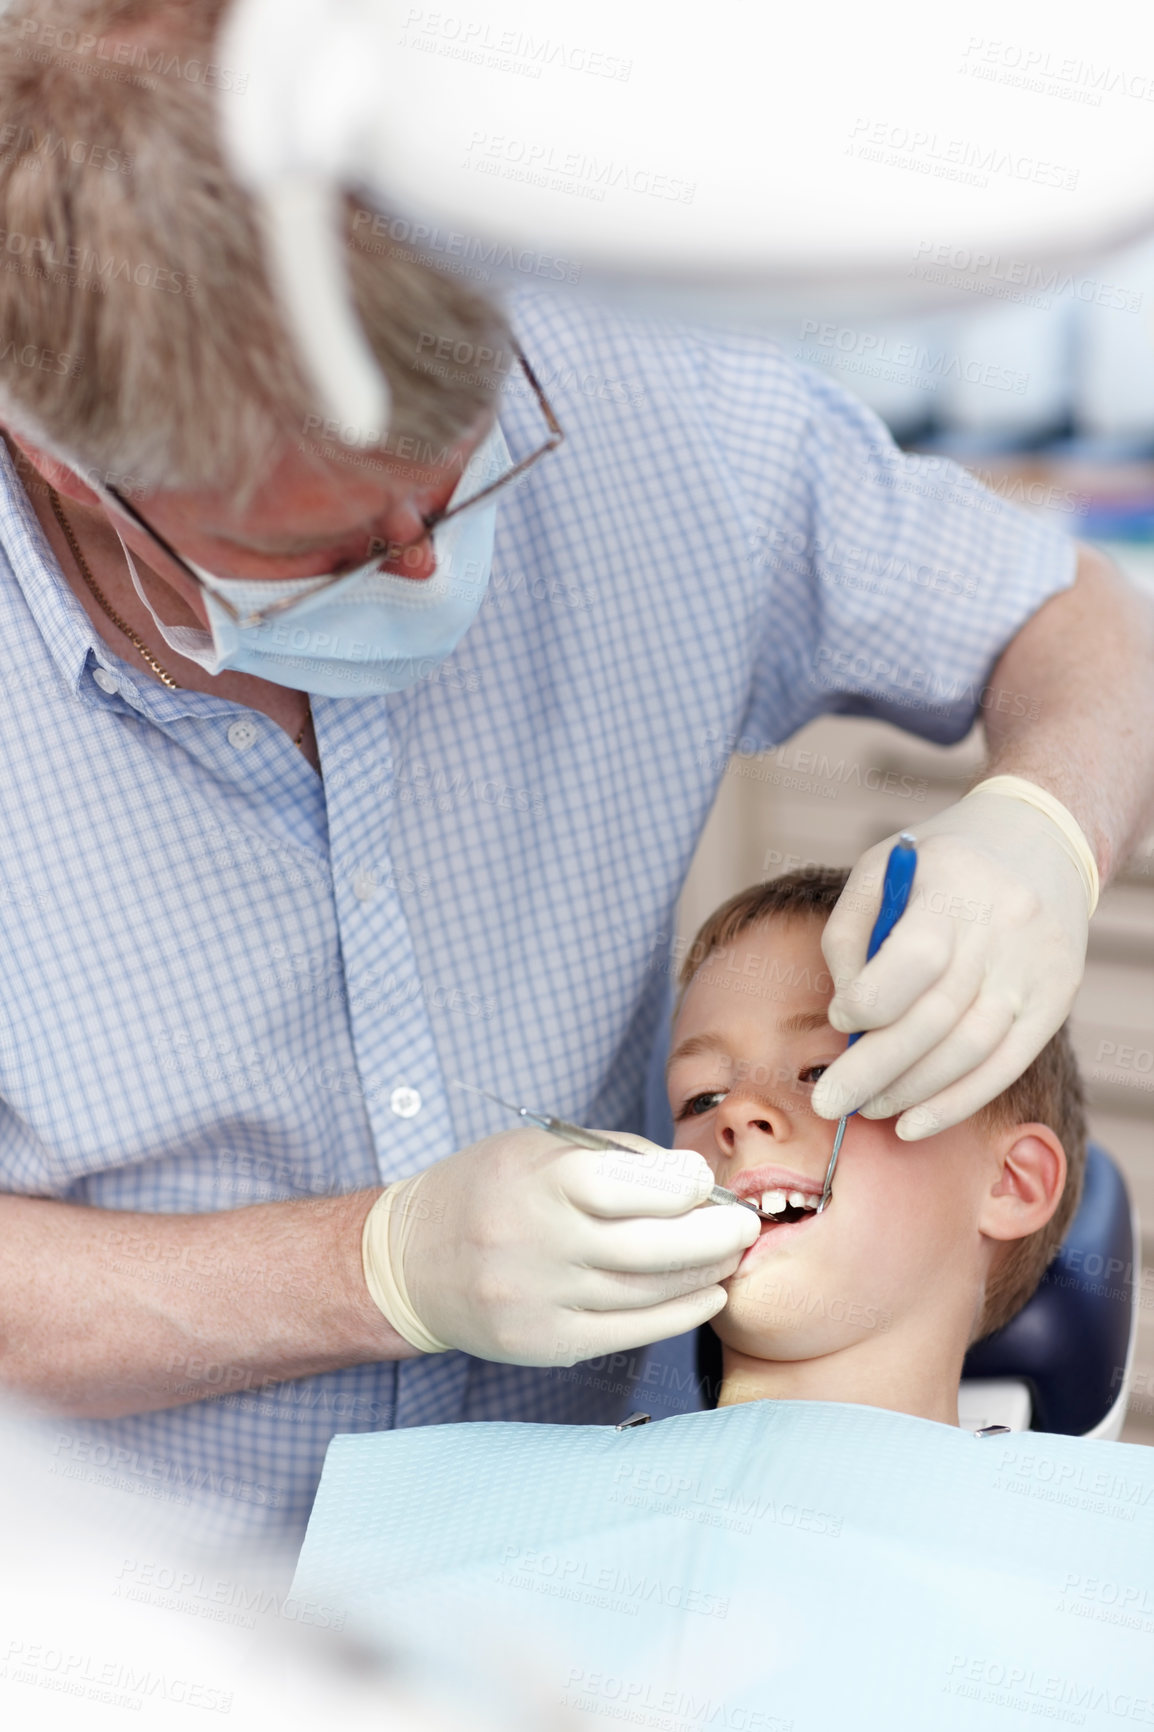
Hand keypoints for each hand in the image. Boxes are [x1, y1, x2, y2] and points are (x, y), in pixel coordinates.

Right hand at [361, 1128, 759, 1366]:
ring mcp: (540, 1300)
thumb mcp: (540, 1147)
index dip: (681, 1188)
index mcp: (537, 1183)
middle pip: (649, 1248)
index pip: (628, 1188)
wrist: (411, 1260)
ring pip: (646, 1294)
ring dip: (702, 1275)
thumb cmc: (489, 1189)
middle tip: (744, 1225)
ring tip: (729, 1257)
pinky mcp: (544, 1342)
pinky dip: (678, 1315)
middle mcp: (537, 1243)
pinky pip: (628, 1332)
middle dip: (713, 1237)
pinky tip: (705, 1295)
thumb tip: (694, 1182)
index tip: (704, 1183)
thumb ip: (618, 1158)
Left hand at [811, 789, 1089, 1138]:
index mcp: (953, 891)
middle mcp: (1001, 934)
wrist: (1041, 841)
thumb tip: (846, 1020)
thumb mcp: (881, 868)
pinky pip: (1005, 1066)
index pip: (914, 961)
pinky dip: (957, 1103)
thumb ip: (850, 937)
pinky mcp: (1055, 1002)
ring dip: (911, 1092)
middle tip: (829, 1103)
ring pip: (970, 1052)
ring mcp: (1033, 972)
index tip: (841, 1019)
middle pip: (936, 1020)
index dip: (869, 1003)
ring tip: (867, 1109)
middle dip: (873, 1070)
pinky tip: (914, 1123)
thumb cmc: (939, 864)